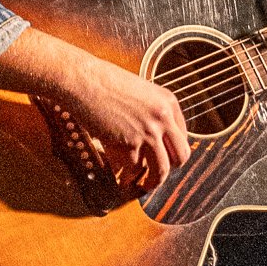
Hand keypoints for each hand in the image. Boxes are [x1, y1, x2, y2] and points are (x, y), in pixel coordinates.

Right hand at [66, 55, 191, 189]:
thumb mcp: (139, 92)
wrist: (82, 80)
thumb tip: (152, 137)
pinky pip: (133, 168)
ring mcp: (147, 131)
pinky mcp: (128, 142)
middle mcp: (163, 117)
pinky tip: (120, 177)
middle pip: (181, 156)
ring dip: (152, 182)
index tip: (165, 158)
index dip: (173, 151)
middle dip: (170, 169)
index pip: (183, 136)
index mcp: (168, 102)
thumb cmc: (104, 82)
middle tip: (158, 175)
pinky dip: (126, 175)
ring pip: (161, 169)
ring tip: (144, 185)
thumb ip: (150, 112)